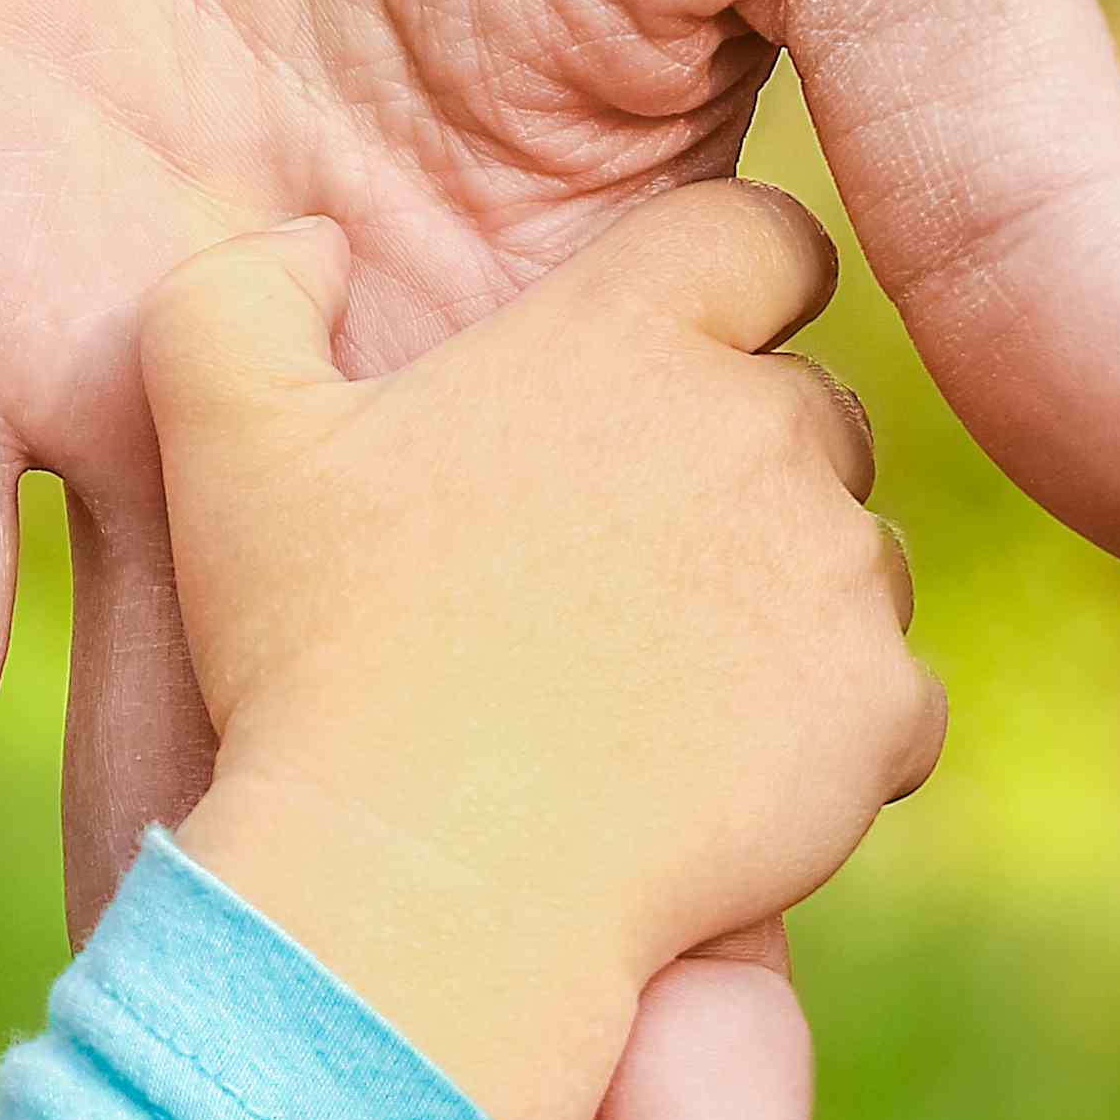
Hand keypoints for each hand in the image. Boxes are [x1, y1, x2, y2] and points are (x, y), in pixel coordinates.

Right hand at [152, 190, 942, 1119]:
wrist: (428, 881)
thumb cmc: (319, 660)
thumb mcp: (225, 448)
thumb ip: (239, 296)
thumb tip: (311, 239)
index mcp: (625, 336)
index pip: (764, 238)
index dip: (738, 285)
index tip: (682, 356)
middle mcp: (760, 429)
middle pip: (815, 408)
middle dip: (747, 466)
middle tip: (627, 565)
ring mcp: (836, 572)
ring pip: (860, 558)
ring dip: (791, 602)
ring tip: (657, 686)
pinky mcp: (876, 707)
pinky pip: (894, 699)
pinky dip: (831, 734)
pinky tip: (717, 772)